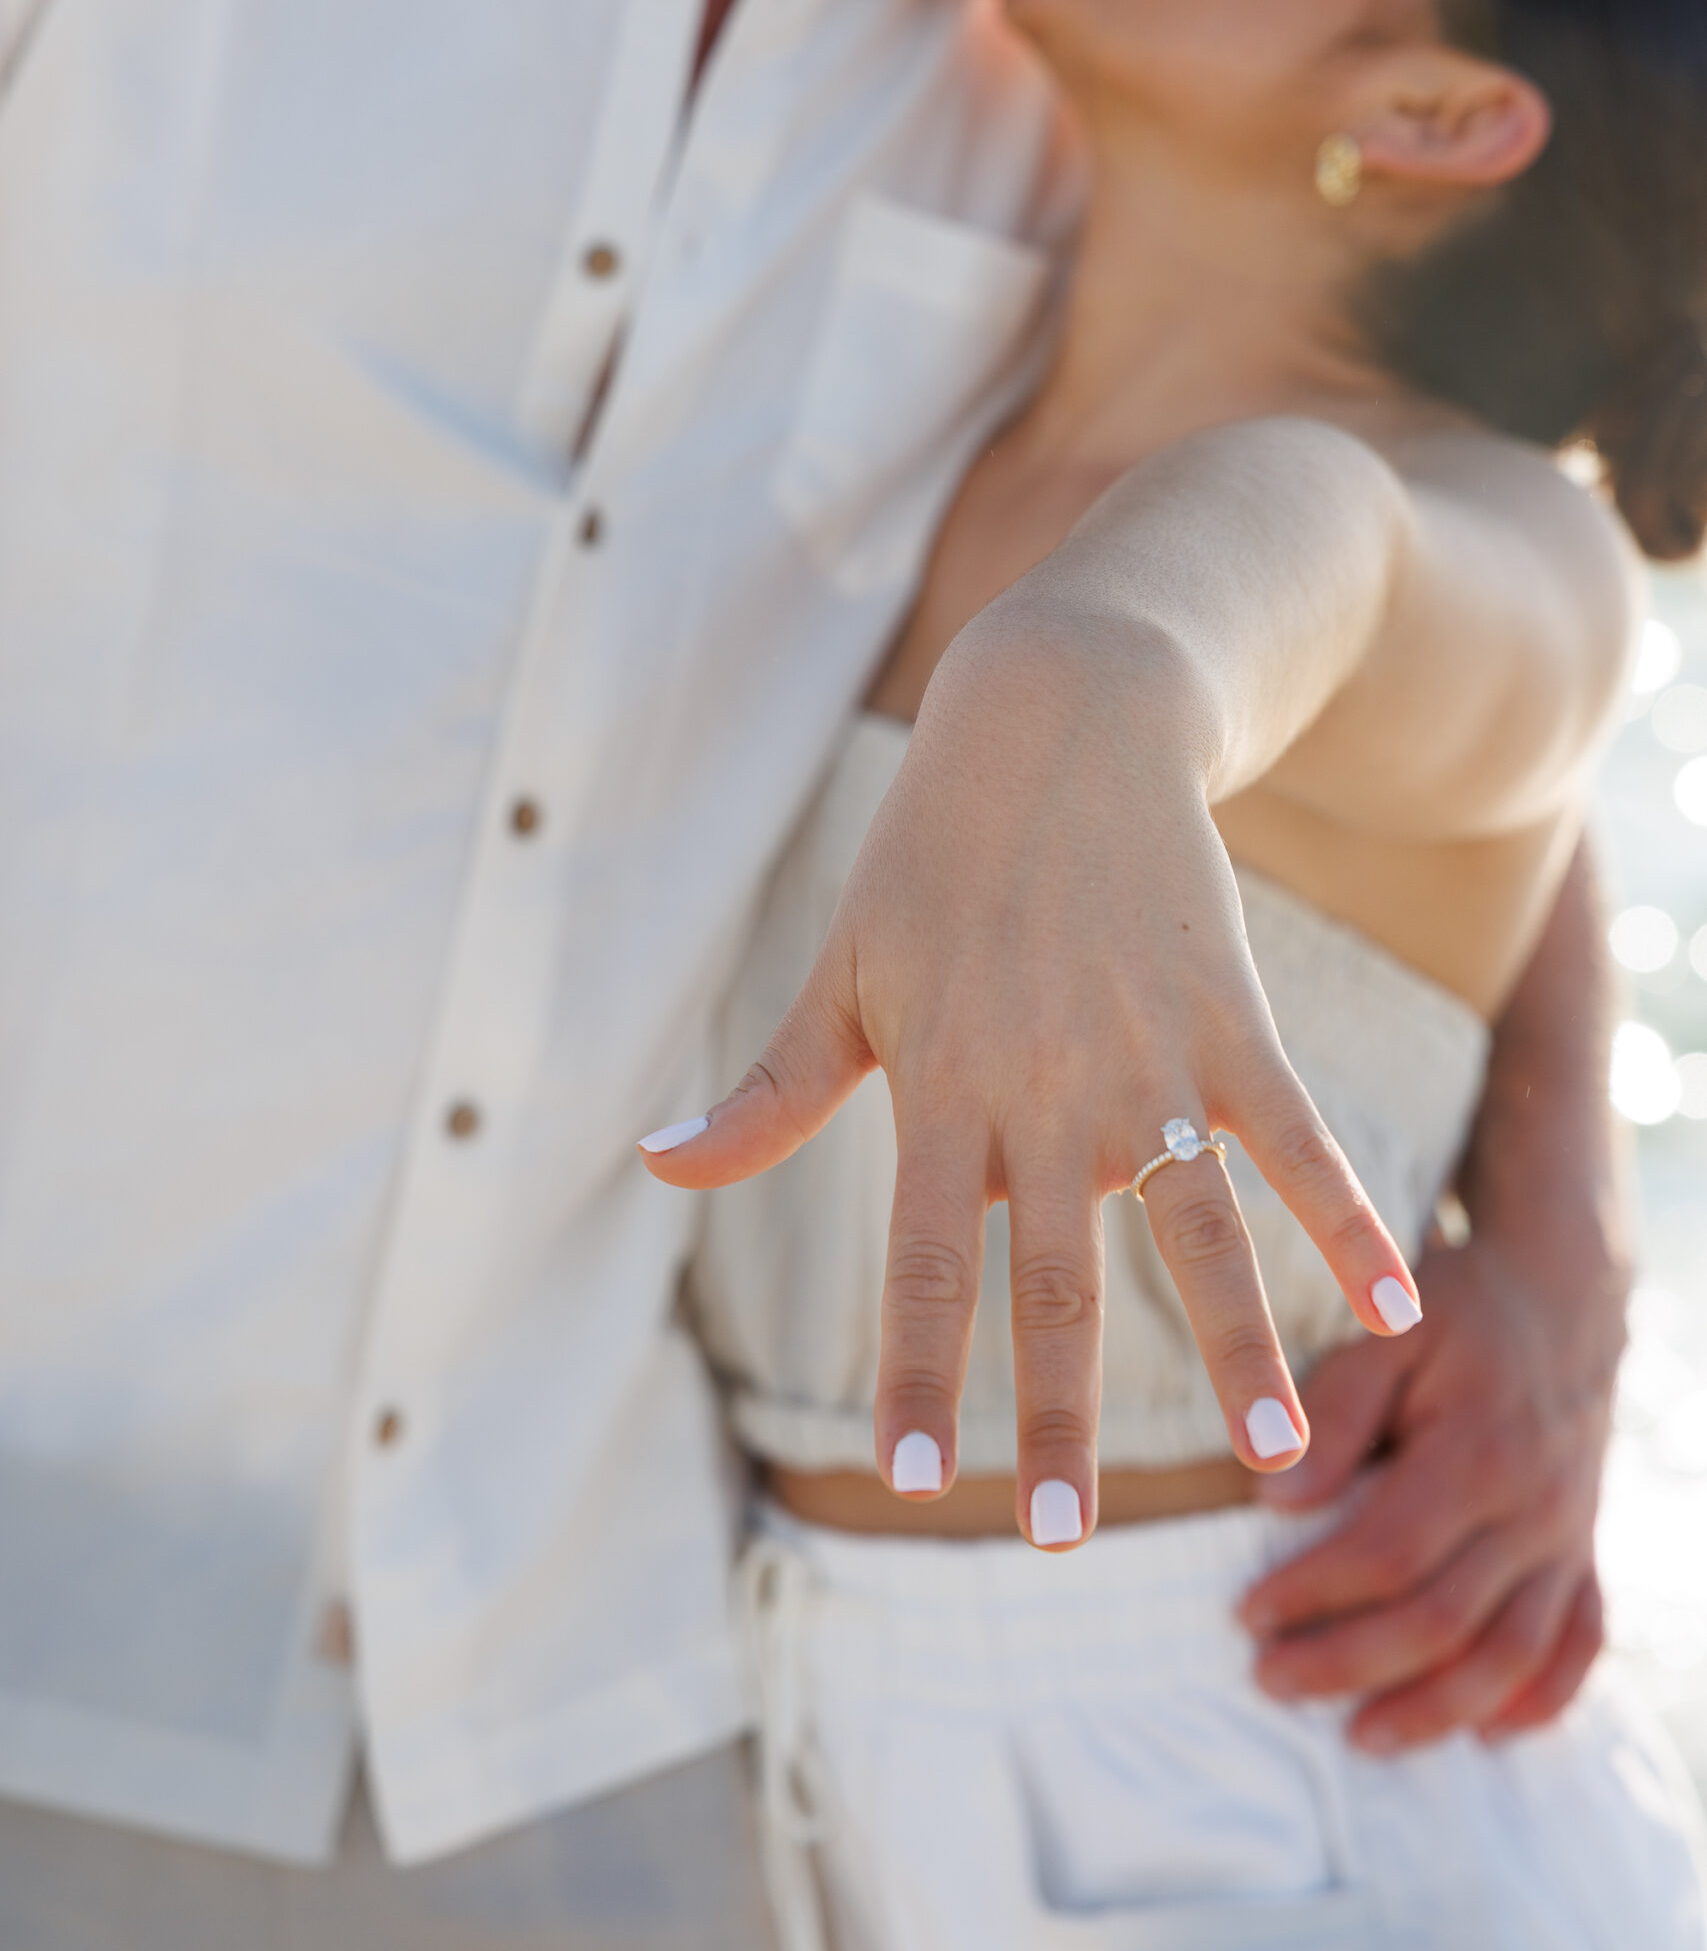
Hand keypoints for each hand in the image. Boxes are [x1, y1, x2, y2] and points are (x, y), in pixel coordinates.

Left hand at [640, 623, 1419, 1544]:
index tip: (910, 1477)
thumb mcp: (841, 970)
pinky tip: (1394, 1309)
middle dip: (1052, 1414)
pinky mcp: (1233, 1022)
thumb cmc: (932, 853)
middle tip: (1052, 1535)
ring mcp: (1152, 1060)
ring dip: (1231, 1352)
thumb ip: (769, 1091)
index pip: (920, 1262)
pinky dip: (1349, 1222)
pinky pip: (1299, 1140)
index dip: (917, 1371)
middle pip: (1055, 1280)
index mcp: (942, 1086)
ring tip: (1272, 1460)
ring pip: (1196, 1234)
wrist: (1061, 718)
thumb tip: (653, 1168)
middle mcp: (1049, 1091)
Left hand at [1240, 1226, 1622, 1748]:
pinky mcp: (1585, 1551)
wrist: (1562, 1295)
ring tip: (1358, 1736)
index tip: (1244, 1613)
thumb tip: (1272, 1497)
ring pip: (1512, 1656)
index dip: (1312, 1592)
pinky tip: (1487, 1733)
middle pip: (1443, 1622)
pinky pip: (1580, 1646)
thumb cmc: (1457, 1311)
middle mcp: (1534, 1510)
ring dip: (1435, 1711)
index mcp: (1480, 1452)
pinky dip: (1541, 1702)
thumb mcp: (1387, 1330)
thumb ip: (1333, 1410)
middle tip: (1270, 1682)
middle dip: (1350, 1665)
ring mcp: (1568, 1539)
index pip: (1389, 1553)